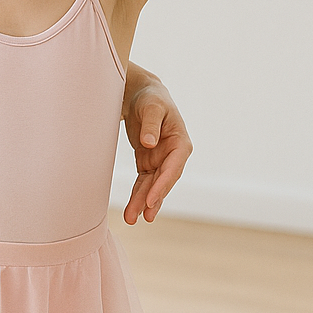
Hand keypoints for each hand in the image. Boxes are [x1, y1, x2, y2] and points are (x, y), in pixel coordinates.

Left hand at [122, 78, 192, 224]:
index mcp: (180, 143)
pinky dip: (139, 194)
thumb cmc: (150, 98)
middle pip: (162, 181)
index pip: (172, 169)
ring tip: (132, 219)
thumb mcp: (151, 107)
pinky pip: (144, 181)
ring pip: (152, 185)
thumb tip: (149, 144)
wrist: (141, 93)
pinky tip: (134, 210)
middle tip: (142, 216)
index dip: (162, 185)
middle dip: (152, 199)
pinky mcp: (148, 161)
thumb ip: (151, 124)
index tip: (151, 200)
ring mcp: (161, 160)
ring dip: (143, 202)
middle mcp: (173, 155)